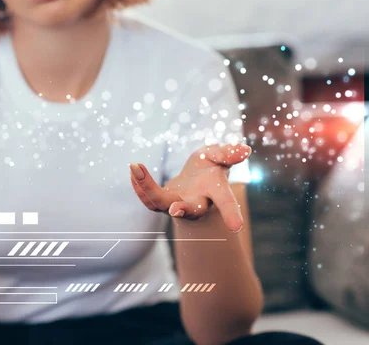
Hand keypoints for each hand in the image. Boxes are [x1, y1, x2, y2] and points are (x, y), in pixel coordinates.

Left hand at [129, 143, 251, 232]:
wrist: (198, 176)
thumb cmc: (213, 165)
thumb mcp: (221, 156)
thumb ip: (229, 154)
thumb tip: (244, 151)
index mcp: (214, 191)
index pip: (225, 202)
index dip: (231, 213)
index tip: (237, 227)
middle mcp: (196, 202)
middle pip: (189, 209)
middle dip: (182, 211)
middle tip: (174, 210)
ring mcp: (177, 202)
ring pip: (160, 202)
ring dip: (146, 187)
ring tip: (135, 166)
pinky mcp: (162, 200)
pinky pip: (147, 198)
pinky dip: (138, 185)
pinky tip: (133, 170)